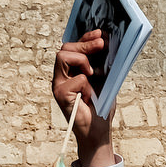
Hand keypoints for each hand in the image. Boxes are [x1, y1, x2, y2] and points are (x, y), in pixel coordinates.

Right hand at [53, 33, 115, 166]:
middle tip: (102, 44)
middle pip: (65, 48)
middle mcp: (62, 76)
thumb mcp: (104, 80)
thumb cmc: (100, 108)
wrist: (98, 132)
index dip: (86, 38)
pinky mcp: (60, 95)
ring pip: (62, 56)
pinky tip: (89, 96)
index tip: (100, 33)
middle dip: (85, 44)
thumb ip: (102, 63)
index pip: (73, 47)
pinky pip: (74, 79)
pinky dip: (86, 85)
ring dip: (82, 60)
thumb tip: (106, 41)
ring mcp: (59, 85)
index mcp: (71, 71)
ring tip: (93, 73)